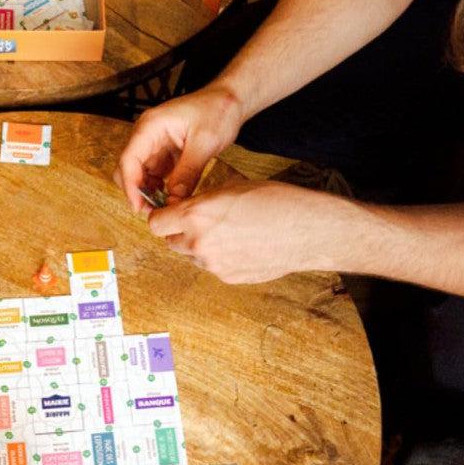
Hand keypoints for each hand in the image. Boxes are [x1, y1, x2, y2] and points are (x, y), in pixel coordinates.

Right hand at [114, 84, 243, 211]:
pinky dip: (158, 189)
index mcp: (150, 127)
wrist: (229, 100)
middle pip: (127, 169)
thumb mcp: (205, 142)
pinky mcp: (163, 155)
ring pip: (139, 176)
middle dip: (136, 192)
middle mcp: (146, 136)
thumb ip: (188, 172)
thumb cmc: (217, 111)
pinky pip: (153, 176)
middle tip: (154, 211)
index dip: (130, 186)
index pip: (128, 160)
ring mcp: (154, 145)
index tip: (139, 207)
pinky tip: (171, 198)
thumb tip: (173, 200)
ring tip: (165, 207)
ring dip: (147, 193)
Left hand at [146, 176, 324, 283]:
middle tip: (199, 222)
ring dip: (198, 246)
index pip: (155, 223)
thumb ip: (204, 200)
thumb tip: (190, 205)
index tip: (170, 214)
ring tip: (226, 233)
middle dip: (179, 232)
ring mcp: (213, 264)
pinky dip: (218, 258)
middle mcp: (199, 243)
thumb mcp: (234, 187)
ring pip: (191, 256)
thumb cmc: (276, 202)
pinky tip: (240, 246)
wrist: (307, 231)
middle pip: (169, 242)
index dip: (162, 217)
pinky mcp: (227, 277)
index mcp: (196, 215)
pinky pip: (211, 267)